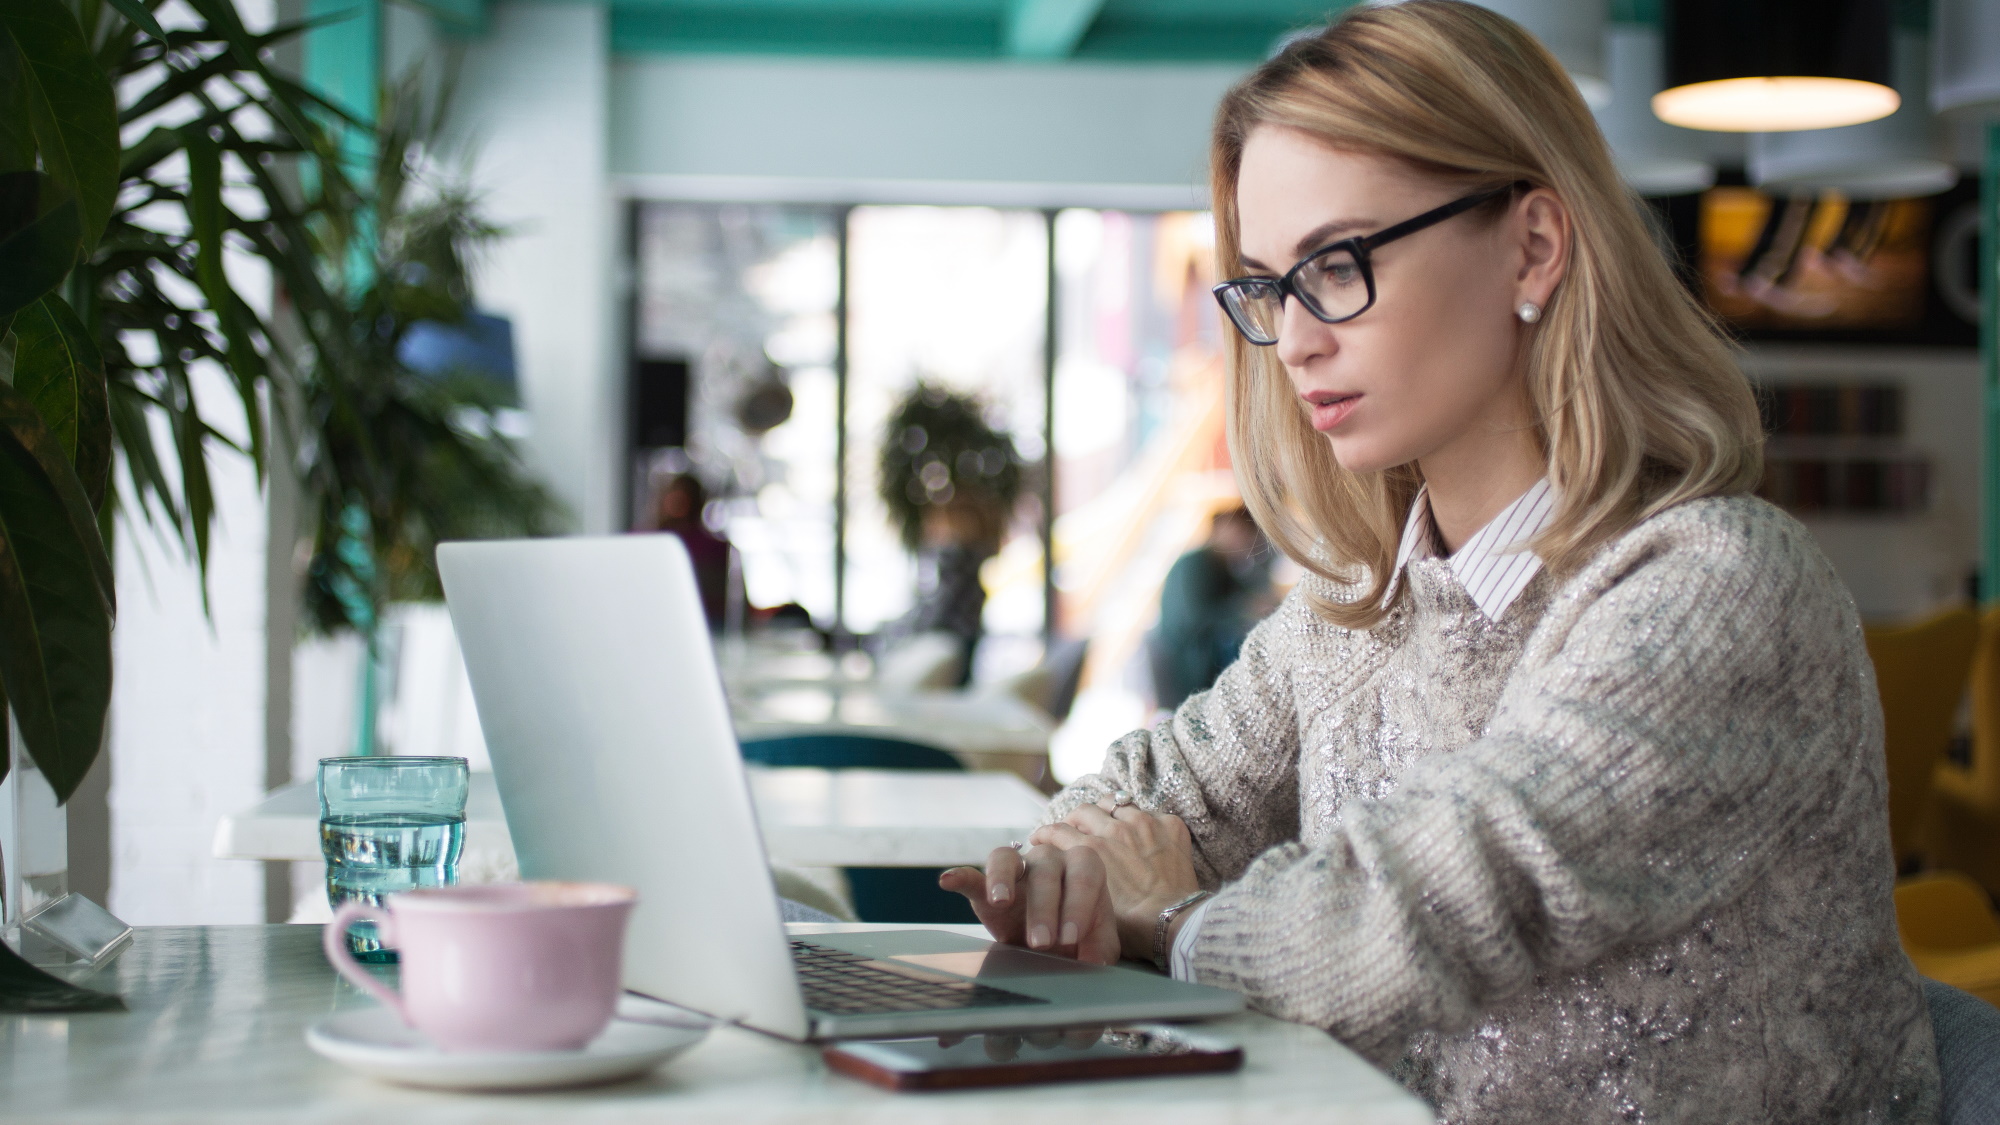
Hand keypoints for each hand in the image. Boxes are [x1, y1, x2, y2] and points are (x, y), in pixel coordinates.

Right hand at [938, 843, 1120, 964]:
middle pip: (1046, 868)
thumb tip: (1095, 962)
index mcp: (1083, 867)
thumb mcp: (1097, 944)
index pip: (1084, 871)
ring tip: (1000, 901)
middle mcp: (1050, 859)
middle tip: (1042, 943)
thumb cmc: (1080, 937)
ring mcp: (1016, 870)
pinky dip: (960, 876)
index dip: (1078, 902)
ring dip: (1002, 879)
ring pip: (1007, 858)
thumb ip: (1101, 947)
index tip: (1071, 937)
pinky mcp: (986, 887)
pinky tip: (948, 881)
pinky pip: (972, 874)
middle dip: (1044, 907)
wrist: (1056, 943)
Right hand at [1029, 798, 1199, 961]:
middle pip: (1084, 810)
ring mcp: (1146, 824)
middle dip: (1074, 819)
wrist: (1174, 924)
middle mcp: (1116, 830)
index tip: (1041, 838)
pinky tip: (1142, 835)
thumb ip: (1073, 883)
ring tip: (1108, 825)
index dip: (1044, 833)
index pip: (1057, 830)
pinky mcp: (1171, 826)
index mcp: (1092, 850)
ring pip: (1117, 802)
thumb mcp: (1088, 905)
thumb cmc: (1132, 926)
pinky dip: (1143, 821)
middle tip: (1074, 829)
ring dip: (1107, 813)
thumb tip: (1063, 877)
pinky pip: (1150, 812)